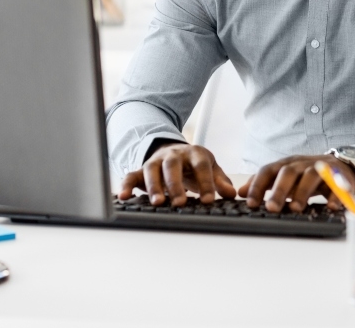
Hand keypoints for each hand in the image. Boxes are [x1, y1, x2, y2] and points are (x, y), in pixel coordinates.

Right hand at [118, 143, 236, 206]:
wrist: (176, 151)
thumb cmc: (195, 164)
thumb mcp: (211, 168)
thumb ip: (220, 181)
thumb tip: (231, 194)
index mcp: (194, 153)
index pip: (201, 165)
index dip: (205, 182)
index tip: (209, 200)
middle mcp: (173, 155)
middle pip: (172, 166)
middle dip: (175, 184)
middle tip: (180, 203)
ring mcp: (156, 161)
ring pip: (151, 170)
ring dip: (154, 186)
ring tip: (157, 203)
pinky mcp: (141, 170)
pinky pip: (131, 176)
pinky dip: (126, 185)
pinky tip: (124, 197)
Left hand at [237, 154, 354, 212]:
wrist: (339, 164)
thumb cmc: (305, 174)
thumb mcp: (283, 175)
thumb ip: (263, 183)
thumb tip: (241, 192)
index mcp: (286, 164)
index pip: (268, 171)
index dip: (258, 186)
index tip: (250, 203)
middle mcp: (301, 163)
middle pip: (288, 173)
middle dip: (279, 190)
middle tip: (272, 208)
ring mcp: (320, 168)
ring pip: (311, 176)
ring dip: (302, 192)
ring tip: (296, 209)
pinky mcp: (338, 176)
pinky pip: (337, 185)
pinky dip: (334, 195)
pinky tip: (330, 207)